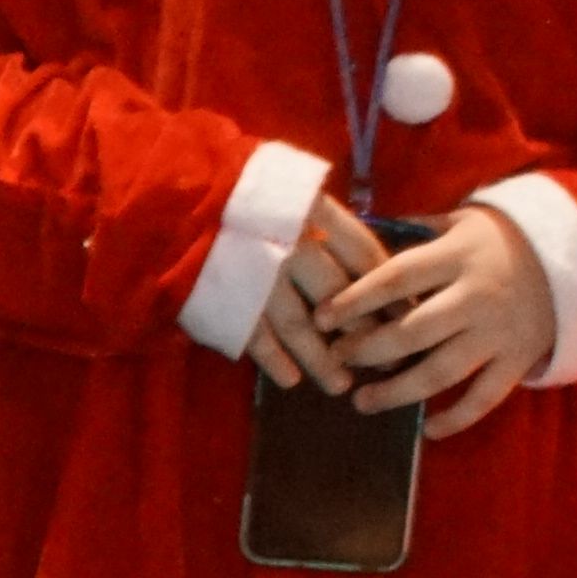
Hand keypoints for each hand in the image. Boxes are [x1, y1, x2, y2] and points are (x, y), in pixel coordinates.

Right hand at [243, 194, 396, 395]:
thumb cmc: (229, 194)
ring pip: (299, 323)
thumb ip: (315, 218)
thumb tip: (360, 255)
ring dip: (322, 357)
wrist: (165, 197)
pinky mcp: (224, 297)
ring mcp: (255, 273)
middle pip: (338, 293)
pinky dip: (273, 360)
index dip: (388, 286)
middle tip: (388, 361)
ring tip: (341, 385)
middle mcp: (288, 243)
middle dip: (364, 330)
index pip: (362, 253)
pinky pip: (255, 336)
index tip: (410, 313)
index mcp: (308, 211)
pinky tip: (290, 381)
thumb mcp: (279, 192)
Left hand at [320, 203, 557, 433]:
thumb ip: (414, 233)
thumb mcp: (461, 223)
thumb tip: (353, 229)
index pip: (396, 277)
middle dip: (367, 350)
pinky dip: (457, 419)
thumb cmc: (500, 241)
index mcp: (457, 257)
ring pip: (441, 372)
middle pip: (412, 331)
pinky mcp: (519, 359)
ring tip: (362, 402)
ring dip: (397, 392)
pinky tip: (428, 429)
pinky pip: (485, 397)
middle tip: (338, 360)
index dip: (355, 299)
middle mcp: (476, 296)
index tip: (321, 318)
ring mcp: (498, 332)